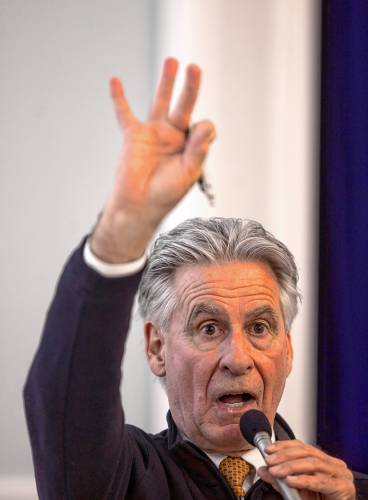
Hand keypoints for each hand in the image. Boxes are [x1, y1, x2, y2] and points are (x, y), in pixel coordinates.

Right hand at [91, 58, 214, 262]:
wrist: (138, 206)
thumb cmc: (165, 194)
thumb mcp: (188, 173)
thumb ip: (198, 150)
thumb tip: (206, 123)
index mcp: (191, 146)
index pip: (203, 128)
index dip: (203, 130)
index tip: (197, 138)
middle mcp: (174, 136)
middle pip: (184, 105)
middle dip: (190, 87)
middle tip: (194, 67)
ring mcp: (153, 134)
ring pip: (160, 102)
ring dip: (166, 82)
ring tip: (172, 61)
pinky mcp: (133, 136)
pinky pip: (124, 113)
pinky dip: (119, 98)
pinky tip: (115, 80)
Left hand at [257, 440, 355, 499]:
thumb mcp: (298, 489)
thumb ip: (281, 479)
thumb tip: (263, 470)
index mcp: (325, 461)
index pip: (303, 446)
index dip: (284, 445)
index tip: (269, 449)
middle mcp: (334, 465)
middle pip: (307, 452)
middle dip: (284, 455)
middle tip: (270, 461)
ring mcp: (341, 475)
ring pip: (313, 463)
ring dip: (290, 466)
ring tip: (276, 471)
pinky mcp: (343, 488)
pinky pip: (320, 481)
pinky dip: (303, 480)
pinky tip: (290, 481)